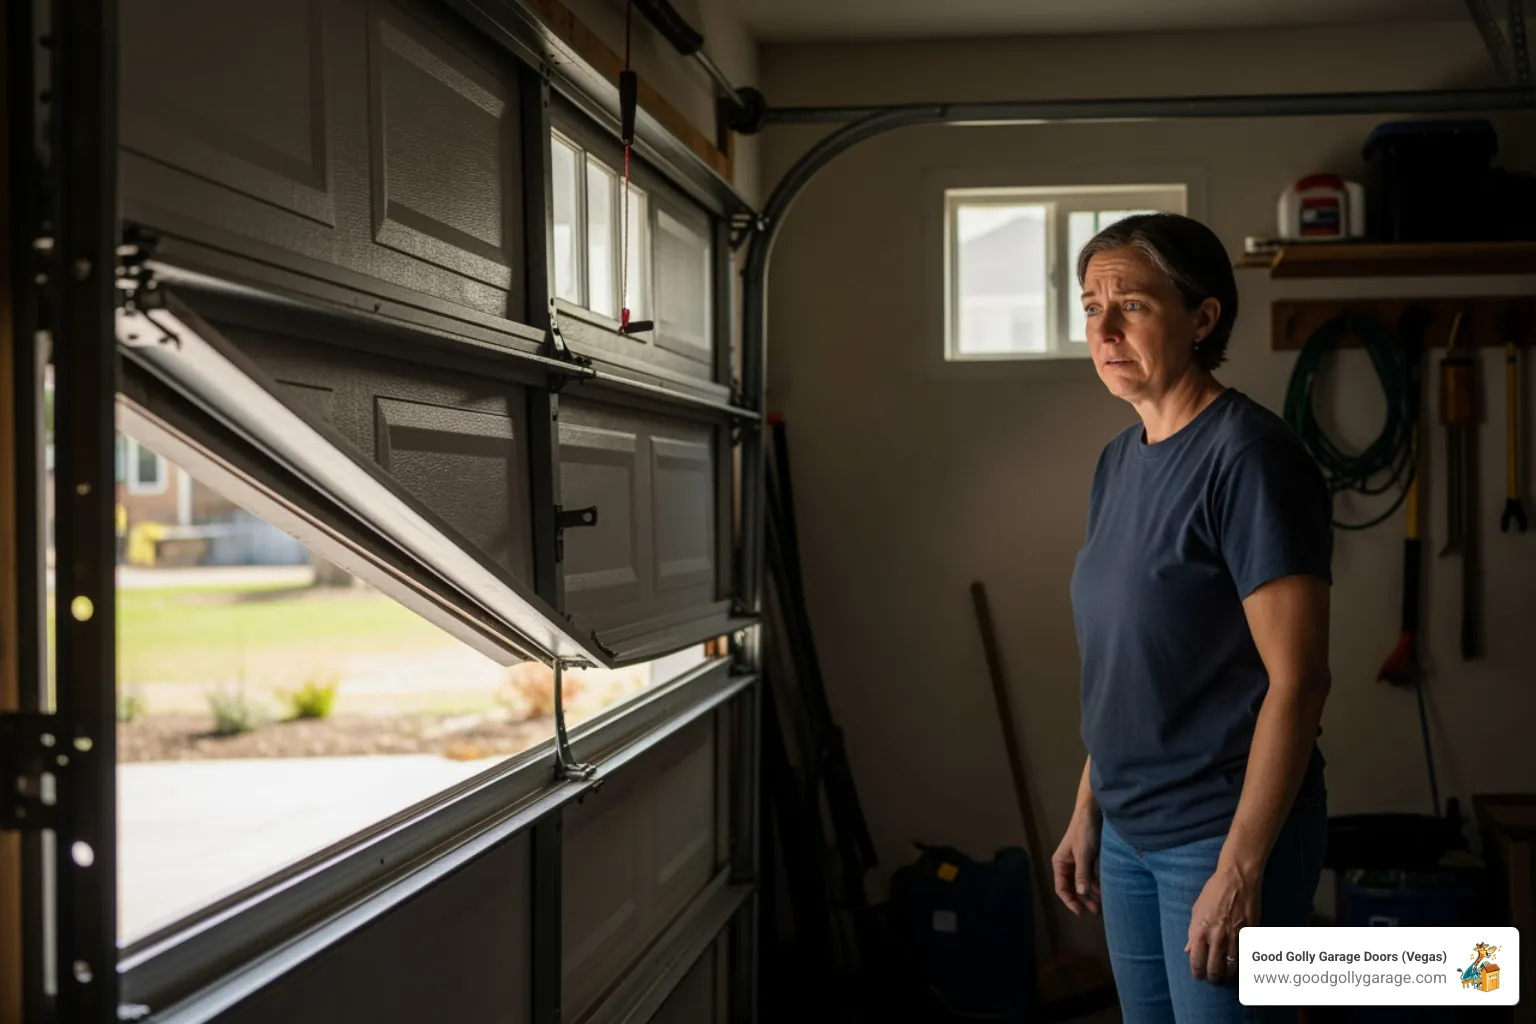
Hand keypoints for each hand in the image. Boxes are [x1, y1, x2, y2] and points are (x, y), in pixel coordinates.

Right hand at [1051, 807, 1101, 915]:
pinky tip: (1103, 892)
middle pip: (1072, 888)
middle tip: (1095, 911)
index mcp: (1060, 862)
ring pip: (1082, 883)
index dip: (1070, 901)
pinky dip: (1095, 885)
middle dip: (1083, 900)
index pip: (1061, 888)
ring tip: (1101, 905)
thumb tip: (1081, 893)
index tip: (1080, 912)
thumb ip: (1082, 874)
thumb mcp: (1083, 854)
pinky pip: (1090, 876)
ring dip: (1091, 894)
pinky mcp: (1087, 858)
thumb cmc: (1084, 831)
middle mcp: (1067, 864)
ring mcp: (1077, 861)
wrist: (1093, 812)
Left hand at [1185, 861, 1260, 983]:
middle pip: (1215, 969)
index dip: (1198, 973)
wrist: (1237, 878)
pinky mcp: (1251, 934)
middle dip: (1213, 978)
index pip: (1197, 961)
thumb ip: (1192, 932)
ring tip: (1227, 975)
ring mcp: (1235, 936)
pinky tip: (1241, 966)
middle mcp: (1217, 936)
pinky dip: (1244, 965)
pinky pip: (1247, 957)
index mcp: (1200, 929)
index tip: (1199, 976)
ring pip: (1233, 967)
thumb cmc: (1214, 891)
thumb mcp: (1196, 909)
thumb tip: (1188, 950)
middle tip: (1214, 979)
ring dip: (1229, 975)